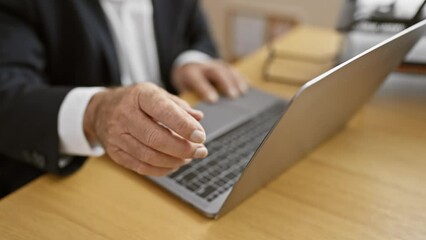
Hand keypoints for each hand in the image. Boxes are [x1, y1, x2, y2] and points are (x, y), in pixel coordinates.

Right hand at [83, 83, 207, 175]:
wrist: (101, 110)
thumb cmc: (137, 101)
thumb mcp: (157, 95)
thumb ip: (179, 106)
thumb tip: (198, 118)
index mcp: (140, 95)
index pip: (163, 110)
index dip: (184, 125)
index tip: (201, 136)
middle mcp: (125, 114)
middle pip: (155, 137)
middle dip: (182, 148)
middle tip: (200, 151)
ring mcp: (116, 135)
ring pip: (148, 155)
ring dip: (174, 160)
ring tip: (189, 157)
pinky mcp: (114, 152)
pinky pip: (141, 167)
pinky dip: (161, 169)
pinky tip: (174, 164)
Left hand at [172, 60, 248, 102]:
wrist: (187, 67)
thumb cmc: (187, 86)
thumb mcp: (184, 92)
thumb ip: (190, 102)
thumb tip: (198, 117)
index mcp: (190, 74)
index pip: (197, 80)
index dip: (205, 89)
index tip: (213, 100)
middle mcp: (203, 67)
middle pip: (215, 72)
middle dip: (225, 83)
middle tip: (233, 96)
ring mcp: (214, 65)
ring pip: (226, 70)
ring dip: (235, 81)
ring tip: (242, 92)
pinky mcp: (223, 65)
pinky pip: (233, 70)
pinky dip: (240, 78)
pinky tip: (247, 86)